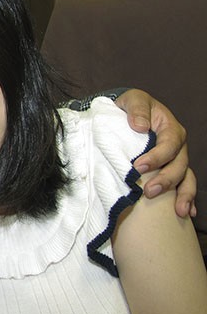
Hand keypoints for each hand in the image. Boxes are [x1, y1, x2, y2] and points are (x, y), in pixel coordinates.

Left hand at [114, 89, 195, 218]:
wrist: (126, 113)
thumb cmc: (130, 106)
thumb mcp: (132, 99)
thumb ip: (137, 109)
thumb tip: (140, 127)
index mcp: (170, 128)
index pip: (169, 144)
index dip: (157, 157)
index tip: (138, 167)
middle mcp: (178, 146)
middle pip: (179, 165)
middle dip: (166, 180)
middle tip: (149, 192)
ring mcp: (176, 159)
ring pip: (186, 178)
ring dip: (183, 195)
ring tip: (178, 211)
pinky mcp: (169, 169)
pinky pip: (183, 185)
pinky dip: (187, 199)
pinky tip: (187, 213)